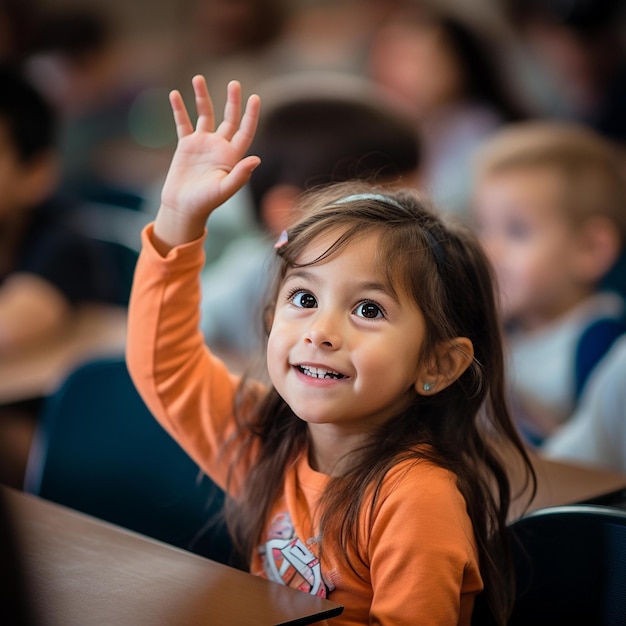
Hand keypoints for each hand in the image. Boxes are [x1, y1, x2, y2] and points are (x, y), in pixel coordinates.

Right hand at [155, 76, 260, 249]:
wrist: (183, 207)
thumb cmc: (206, 202)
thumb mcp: (224, 189)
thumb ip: (240, 174)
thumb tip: (257, 159)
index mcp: (232, 156)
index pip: (245, 131)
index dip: (251, 115)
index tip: (255, 98)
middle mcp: (219, 147)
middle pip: (229, 118)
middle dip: (232, 101)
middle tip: (234, 83)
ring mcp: (203, 144)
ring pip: (204, 115)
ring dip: (202, 97)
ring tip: (198, 78)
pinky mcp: (186, 145)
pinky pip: (183, 123)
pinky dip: (179, 109)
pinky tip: (174, 94)